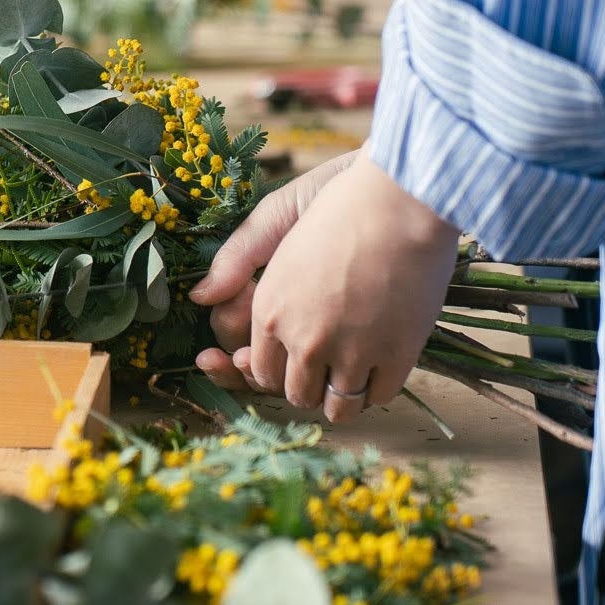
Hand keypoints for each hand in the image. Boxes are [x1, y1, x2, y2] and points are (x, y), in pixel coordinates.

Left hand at [192, 156, 460, 422]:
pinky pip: (377, 397)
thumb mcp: (273, 219)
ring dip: (338, 397)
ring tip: (347, 375)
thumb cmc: (337, 201)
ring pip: (337, 407)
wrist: (405, 197)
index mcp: (269, 311)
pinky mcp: (398, 355)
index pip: (257, 370)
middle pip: (294, 394)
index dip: (269, 368)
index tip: (286, 355)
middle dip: (302, 384)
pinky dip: (375, 387)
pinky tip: (378, 365)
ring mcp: (352, 352)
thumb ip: (234, 261)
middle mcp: (305, 340)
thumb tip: (199, 299)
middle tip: (319, 364)